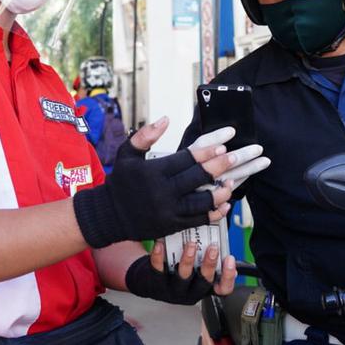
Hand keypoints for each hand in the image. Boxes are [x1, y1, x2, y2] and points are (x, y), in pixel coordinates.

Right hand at [73, 117, 253, 247]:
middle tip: (236, 157)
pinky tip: (225, 204)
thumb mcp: (126, 154)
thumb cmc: (119, 181)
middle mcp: (162, 192)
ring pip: (202, 202)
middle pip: (198, 178)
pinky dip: (214, 212)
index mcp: (153, 172)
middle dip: (220, 166)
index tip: (224, 144)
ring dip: (220, 192)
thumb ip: (145, 135)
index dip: (207, 152)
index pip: (186, 159)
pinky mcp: (171, 226)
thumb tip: (166, 119)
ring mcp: (168, 211)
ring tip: (232, 182)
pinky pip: (198, 219)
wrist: (108, 215)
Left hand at [125, 240, 237, 304]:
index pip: (222, 289)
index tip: (230, 259)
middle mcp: (190, 292)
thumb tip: (218, 233)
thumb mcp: (196, 265)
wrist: (149, 277)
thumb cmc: (177, 268)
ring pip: (183, 277)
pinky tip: (161, 244)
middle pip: (204, 282)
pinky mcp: (156, 284)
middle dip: (210, 264)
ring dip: (188, 260)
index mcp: (204, 287)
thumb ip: (208, 255)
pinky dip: (159, 257)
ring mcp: (173, 290)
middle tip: (213, 248)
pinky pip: (158, 271)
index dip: (228, 276)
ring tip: (190, 244)